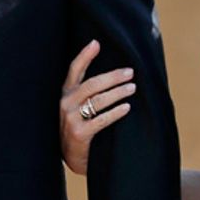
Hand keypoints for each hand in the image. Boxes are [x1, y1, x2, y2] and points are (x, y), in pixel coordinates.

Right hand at [59, 40, 134, 174]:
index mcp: (66, 94)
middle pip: (92, 84)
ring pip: (98, 100)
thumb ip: (89, 92)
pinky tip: (126, 107)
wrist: (73, 157)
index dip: (84, 56)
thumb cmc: (80, 128)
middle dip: (113, 77)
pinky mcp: (78, 134)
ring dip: (118, 92)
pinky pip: (101, 120)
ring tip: (132, 88)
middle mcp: (66, 103)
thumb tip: (115, 73)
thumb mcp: (78, 107)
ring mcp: (71, 119)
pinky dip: (115, 112)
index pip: (74, 70)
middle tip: (130, 72)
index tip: (96, 43)